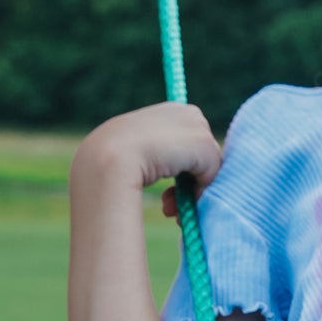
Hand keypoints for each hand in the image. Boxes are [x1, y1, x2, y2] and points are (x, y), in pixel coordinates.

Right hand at [77, 103, 220, 211]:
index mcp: (170, 111)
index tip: (167, 190)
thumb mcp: (138, 153)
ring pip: (208, 167)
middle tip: (168, 204)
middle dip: (188, 183)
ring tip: (170, 208)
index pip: (189, 145)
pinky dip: (197, 191)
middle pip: (202, 156)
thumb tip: (182, 180)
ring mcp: (197, 126)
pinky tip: (174, 199)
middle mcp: (187, 113)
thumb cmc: (116, 159)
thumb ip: (162, 159)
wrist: (110, 157)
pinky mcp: (204, 143)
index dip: (180, 169)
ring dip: (191, 192)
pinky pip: (211, 174)